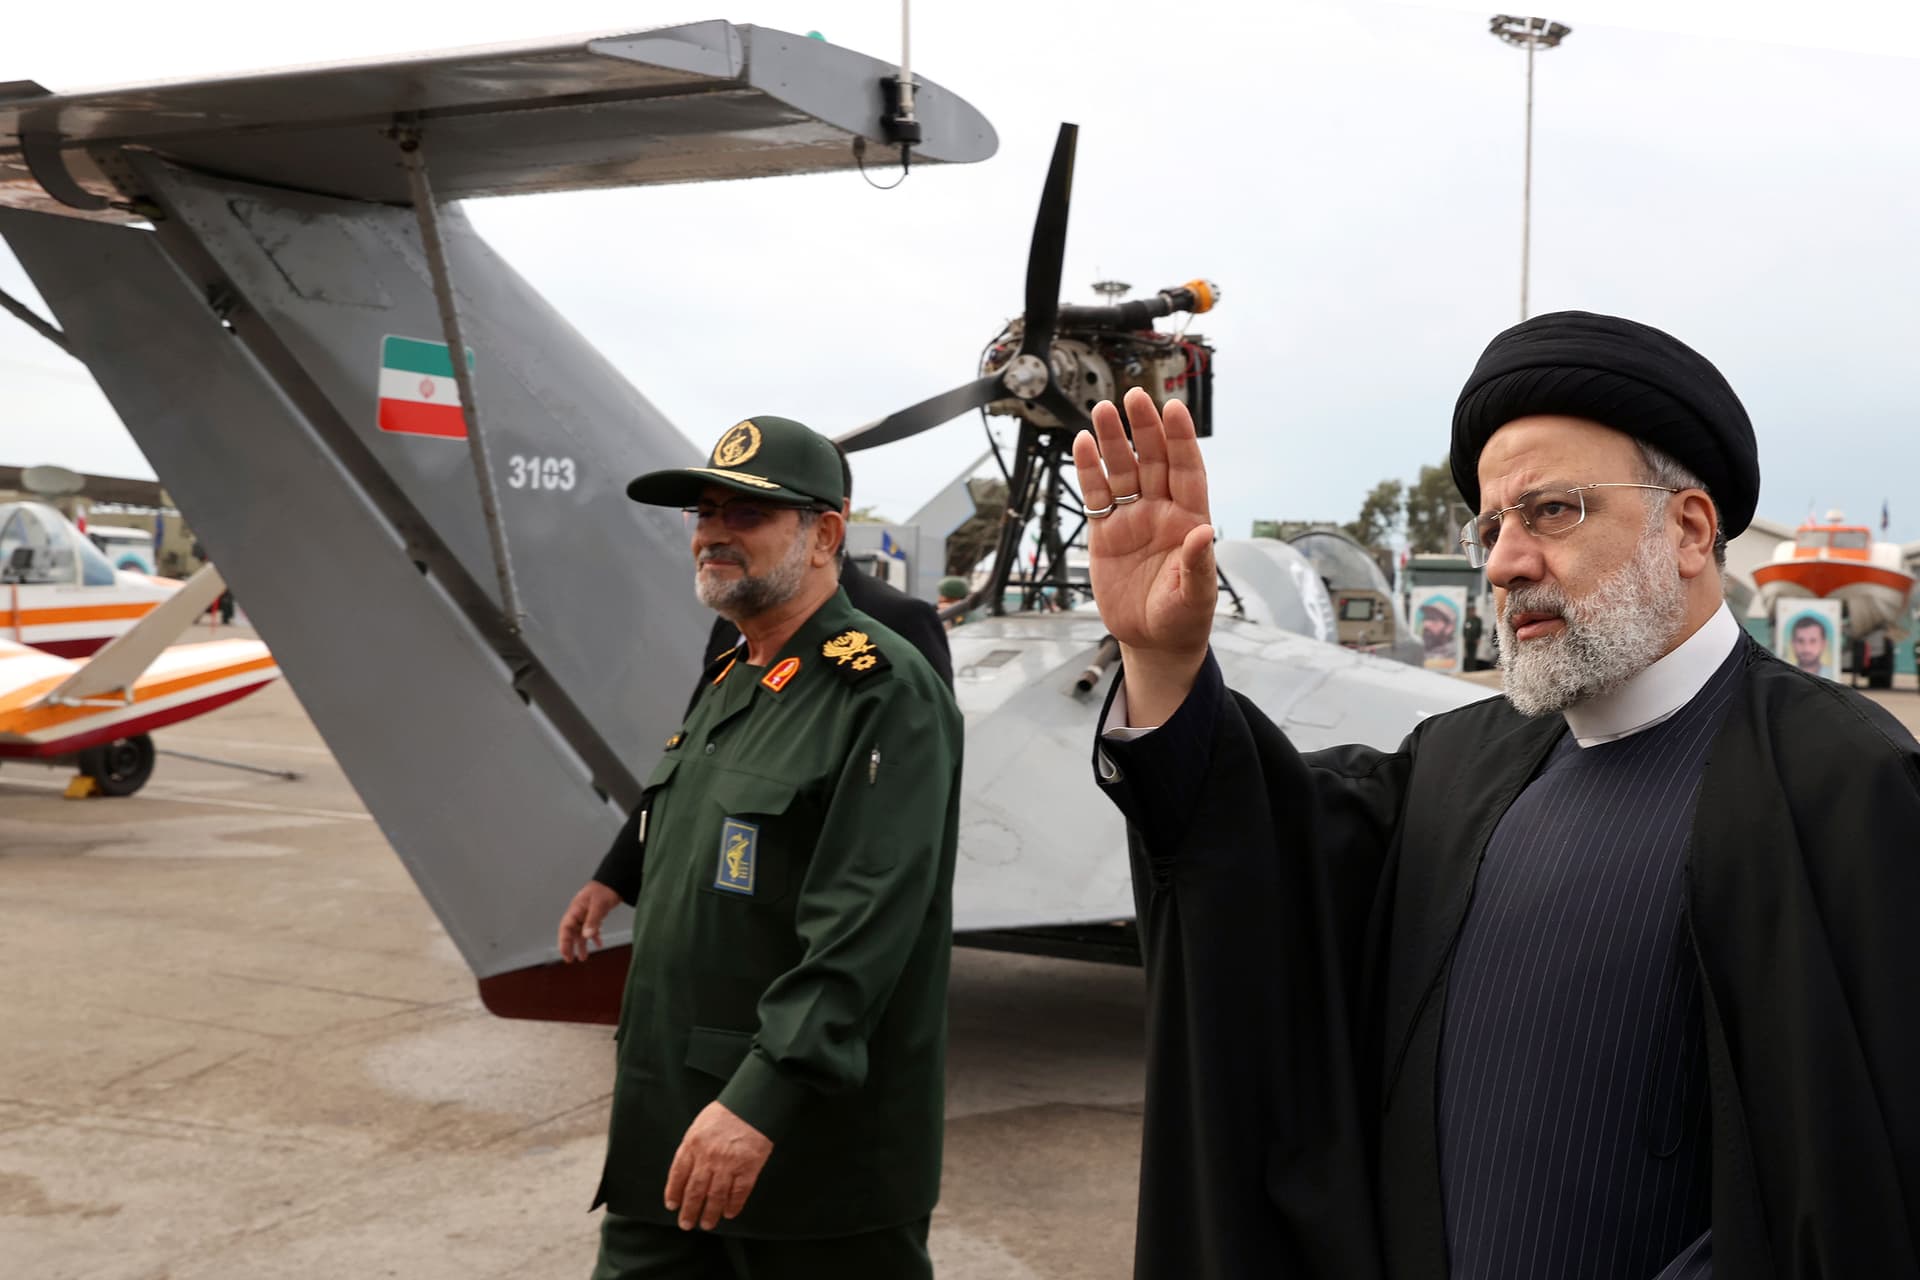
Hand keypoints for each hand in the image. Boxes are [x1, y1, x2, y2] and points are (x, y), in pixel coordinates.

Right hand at [557, 880, 619, 962]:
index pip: (565, 928)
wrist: (616, 879)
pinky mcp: (595, 915)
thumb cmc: (605, 889)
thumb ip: (592, 920)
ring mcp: (586, 914)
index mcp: (576, 909)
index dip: (563, 942)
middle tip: (570, 960)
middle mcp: (579, 913)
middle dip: (570, 946)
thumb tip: (587, 936)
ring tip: (583, 958)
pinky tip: (599, 944)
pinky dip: (594, 936)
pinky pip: (591, 928)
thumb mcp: (599, 905)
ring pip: (581, 932)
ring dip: (581, 944)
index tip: (565, 954)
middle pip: (571, 932)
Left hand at [663, 1101, 773, 1230]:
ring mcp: (729, 1164)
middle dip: (689, 1210)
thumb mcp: (700, 1125)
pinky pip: (739, 1193)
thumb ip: (692, 1147)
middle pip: (695, 1190)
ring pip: (716, 1196)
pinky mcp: (748, 1167)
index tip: (672, 1205)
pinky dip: (733, 1205)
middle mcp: (708, 1156)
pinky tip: (729, 1213)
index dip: (674, 1193)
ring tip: (707, 1224)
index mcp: (693, 1144)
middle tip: (686, 1224)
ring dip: (710, 1213)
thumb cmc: (726, 1112)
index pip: (678, 1174)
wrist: (753, 1103)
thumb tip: (685, 1171)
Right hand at [1071, 387, 1216, 722]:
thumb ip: (1198, 564)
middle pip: (1153, 460)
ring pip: (1122, 471)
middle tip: (1135, 397)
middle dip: (1144, 428)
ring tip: (1103, 410)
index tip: (1174, 409)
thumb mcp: (1196, 596)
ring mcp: (1132, 520)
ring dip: (1113, 441)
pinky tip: (1084, 445)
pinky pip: (1097, 496)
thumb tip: (1203, 531)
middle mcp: (1161, 512)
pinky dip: (1090, 471)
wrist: (1153, 641)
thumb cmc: (1183, 618)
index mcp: (1189, 520)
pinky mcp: (1106, 534)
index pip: (1187, 470)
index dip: (1181, 440)